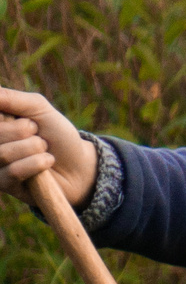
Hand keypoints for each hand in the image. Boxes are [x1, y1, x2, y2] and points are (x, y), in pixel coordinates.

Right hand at [0, 89, 95, 209]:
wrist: (79, 165)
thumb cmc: (57, 134)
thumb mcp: (38, 108)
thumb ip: (11, 98)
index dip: (11, 119)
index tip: (29, 120)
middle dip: (25, 131)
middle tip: (38, 135)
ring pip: (3, 154)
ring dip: (34, 148)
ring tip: (43, 149)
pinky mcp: (3, 185)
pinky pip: (14, 172)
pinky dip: (37, 164)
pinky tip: (46, 163)